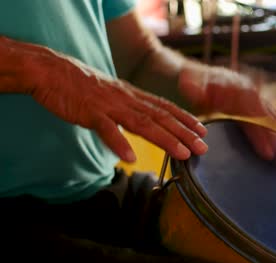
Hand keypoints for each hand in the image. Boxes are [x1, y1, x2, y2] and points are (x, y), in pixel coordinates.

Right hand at [0, 36, 207, 161]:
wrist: (52, 71)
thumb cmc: (82, 85)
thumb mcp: (113, 93)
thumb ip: (129, 106)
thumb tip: (143, 120)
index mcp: (132, 95)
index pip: (165, 107)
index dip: (185, 119)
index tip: (203, 130)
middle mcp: (127, 99)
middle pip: (161, 118)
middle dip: (184, 133)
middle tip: (203, 147)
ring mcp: (110, 106)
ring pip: (142, 123)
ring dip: (164, 139)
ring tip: (182, 154)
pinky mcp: (90, 112)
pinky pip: (106, 130)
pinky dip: (119, 144)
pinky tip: (129, 158)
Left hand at [178, 61, 275, 171]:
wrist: (206, 76)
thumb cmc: (198, 83)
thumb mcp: (192, 81)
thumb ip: (192, 85)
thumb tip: (189, 86)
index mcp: (238, 92)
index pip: (253, 116)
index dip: (261, 135)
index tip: (268, 153)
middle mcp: (256, 96)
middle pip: (274, 120)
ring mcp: (264, 102)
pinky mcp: (267, 109)